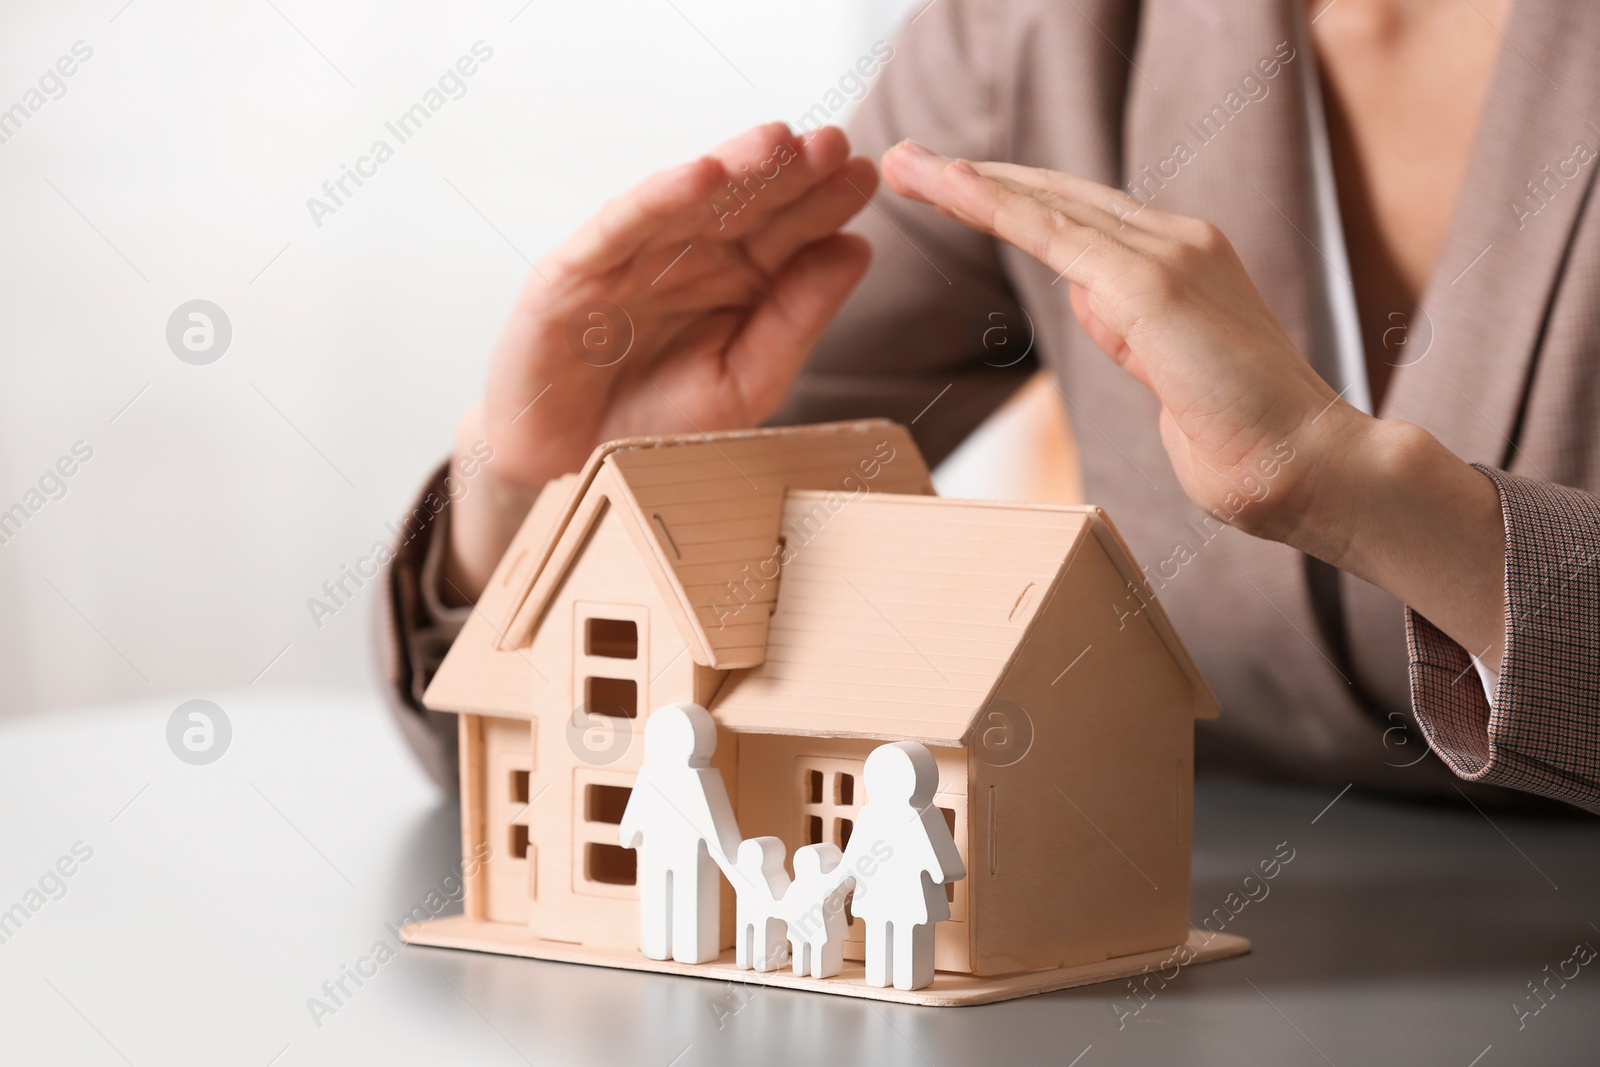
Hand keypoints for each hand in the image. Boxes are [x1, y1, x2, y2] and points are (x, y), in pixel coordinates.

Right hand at [446, 123, 877, 599]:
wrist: (571, 474)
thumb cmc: (658, 426)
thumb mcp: (746, 381)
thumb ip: (797, 319)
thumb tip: (858, 249)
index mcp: (737, 281)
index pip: (788, 232)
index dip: (823, 202)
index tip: (864, 173)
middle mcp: (688, 259)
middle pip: (745, 205)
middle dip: (788, 172)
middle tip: (833, 143)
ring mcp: (632, 259)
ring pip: (689, 203)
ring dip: (733, 169)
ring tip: (779, 142)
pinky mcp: (576, 272)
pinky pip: (622, 227)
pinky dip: (659, 199)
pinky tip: (702, 175)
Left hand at [880, 140, 1506, 669]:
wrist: (1311, 468)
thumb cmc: (1243, 444)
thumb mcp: (1166, 380)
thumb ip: (1130, 336)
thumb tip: (1092, 300)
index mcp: (1180, 264)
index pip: (1078, 219)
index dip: (1014, 199)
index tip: (951, 189)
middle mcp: (1176, 241)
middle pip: (1056, 195)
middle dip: (976, 176)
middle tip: (906, 159)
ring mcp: (1167, 253)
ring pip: (1046, 202)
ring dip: (967, 180)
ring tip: (904, 163)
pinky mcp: (1150, 282)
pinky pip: (1052, 231)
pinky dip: (995, 204)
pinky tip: (949, 186)